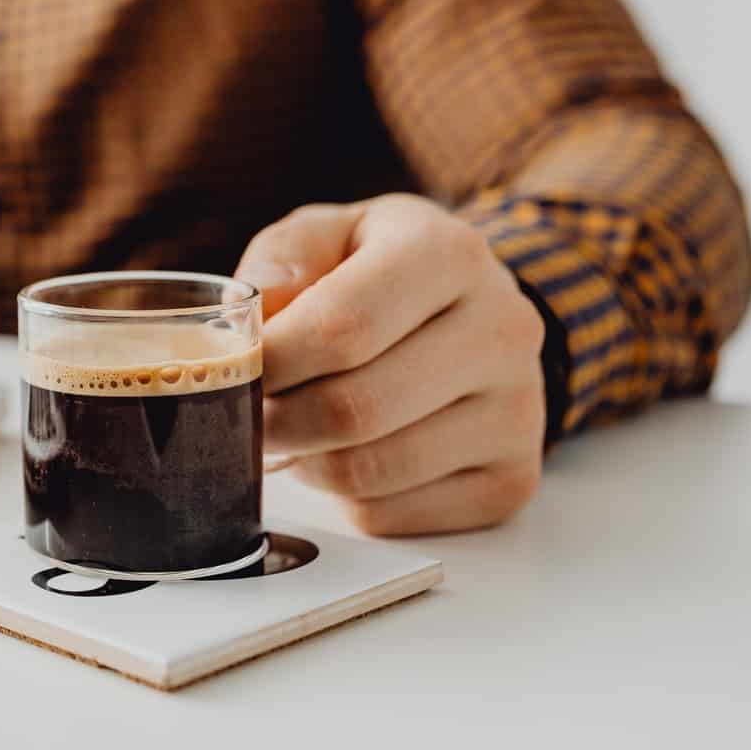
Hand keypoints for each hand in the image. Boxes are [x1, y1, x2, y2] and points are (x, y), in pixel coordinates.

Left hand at [235, 194, 545, 534]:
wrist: (474, 311)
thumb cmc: (379, 271)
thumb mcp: (329, 234)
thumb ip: (282, 259)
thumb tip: (258, 316)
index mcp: (448, 255)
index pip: (341, 327)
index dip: (269, 362)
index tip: (233, 371)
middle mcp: (500, 330)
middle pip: (352, 409)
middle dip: (275, 421)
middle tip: (246, 413)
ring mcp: (517, 413)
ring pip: (367, 472)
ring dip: (305, 460)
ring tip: (296, 427)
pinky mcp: (511, 479)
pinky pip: (389, 515)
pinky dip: (343, 496)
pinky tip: (346, 453)